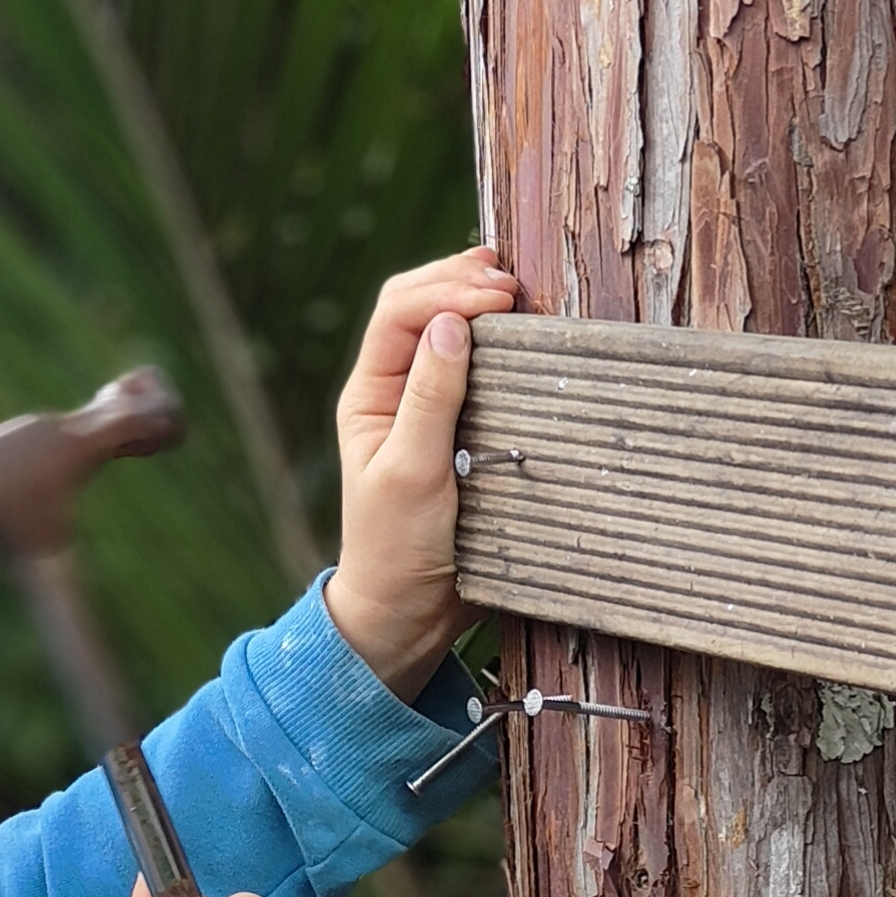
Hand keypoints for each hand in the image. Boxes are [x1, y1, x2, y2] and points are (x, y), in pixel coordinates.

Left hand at [324, 247, 516, 695]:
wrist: (409, 613)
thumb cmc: (400, 549)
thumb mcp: (414, 472)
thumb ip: (431, 398)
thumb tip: (449, 324)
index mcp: (369, 395)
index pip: (401, 313)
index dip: (448, 290)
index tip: (501, 295)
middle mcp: (394, 393)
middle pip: (423, 308)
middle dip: (463, 283)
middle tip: (516, 283)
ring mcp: (426, 410)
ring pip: (450, 333)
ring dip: (481, 306)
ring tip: (523, 295)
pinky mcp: (460, 433)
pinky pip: (477, 372)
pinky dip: (499, 346)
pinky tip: (526, 336)